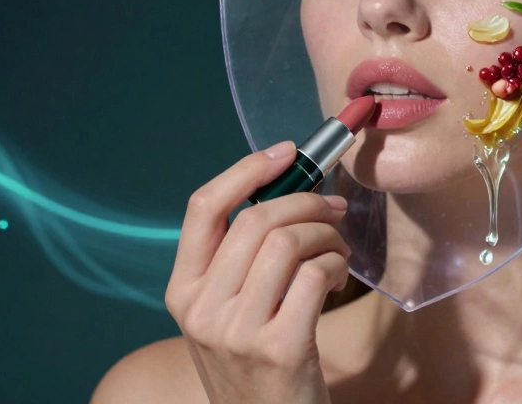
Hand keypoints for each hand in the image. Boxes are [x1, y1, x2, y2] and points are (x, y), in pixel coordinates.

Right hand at [166, 141, 350, 403]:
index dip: (247, 171)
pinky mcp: (278, 348)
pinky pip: (313, 276)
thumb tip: (287, 189)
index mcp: (183, 292)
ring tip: (338, 249)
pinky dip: (335, 266)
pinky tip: (337, 279)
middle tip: (334, 208)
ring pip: (286, 242)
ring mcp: (236, 331)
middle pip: (255, 219)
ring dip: (326, 234)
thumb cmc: (258, 367)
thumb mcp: (228, 314)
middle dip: (306, 201)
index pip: (203, 208)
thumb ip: (241, 262)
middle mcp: (200, 309)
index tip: (287, 153)